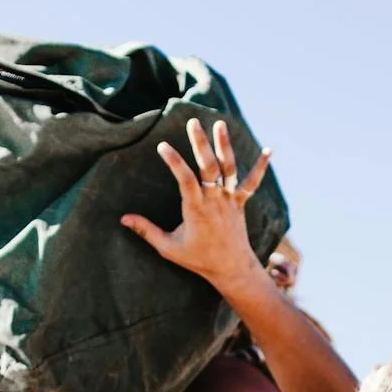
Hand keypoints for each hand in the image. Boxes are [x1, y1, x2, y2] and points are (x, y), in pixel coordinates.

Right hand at [120, 118, 272, 293]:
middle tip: (192, 123)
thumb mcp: (169, 247)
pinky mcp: (240, 203)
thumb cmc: (198, 259)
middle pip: (208, 167)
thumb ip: (146, 231)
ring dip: (224, 146)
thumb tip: (123, 219)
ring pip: (229, 169)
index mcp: (196, 209)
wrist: (231, 268)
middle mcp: (215, 200)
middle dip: (200, 143)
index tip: (163, 146)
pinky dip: (260, 167)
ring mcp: (230, 200)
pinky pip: (251, 183)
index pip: (185, 179)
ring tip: (219, 124)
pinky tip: (268, 151)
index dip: (174, 162)